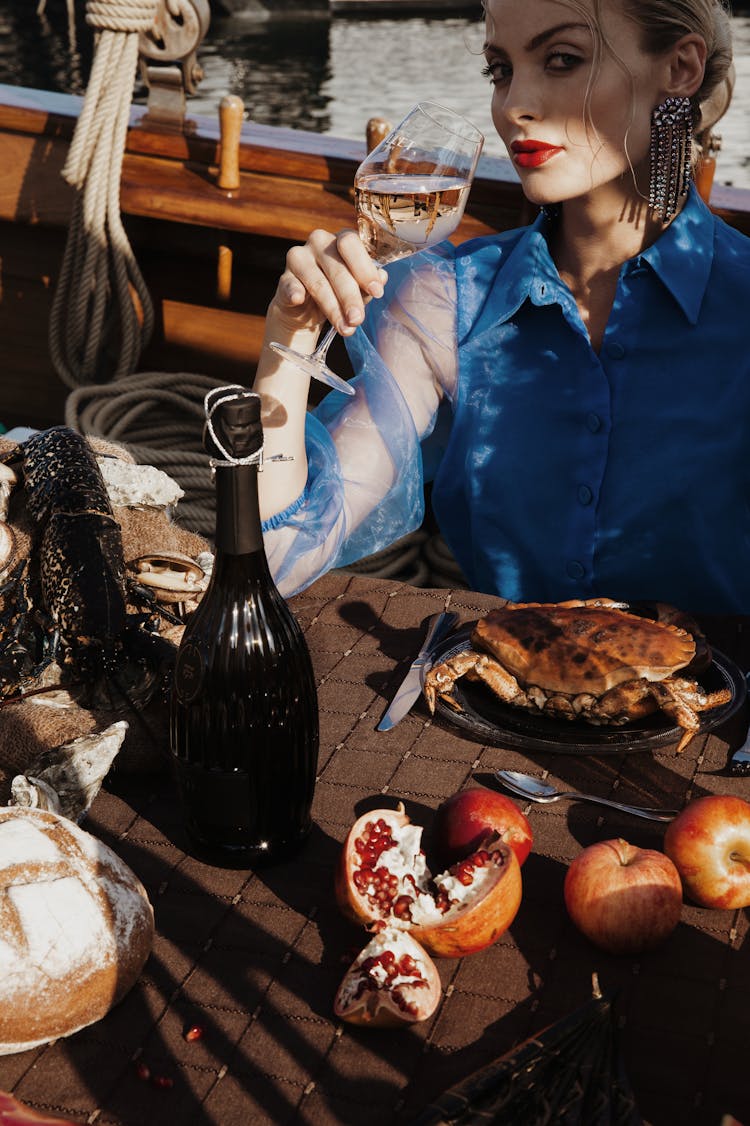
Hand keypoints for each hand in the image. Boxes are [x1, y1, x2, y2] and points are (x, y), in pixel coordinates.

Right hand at [268, 228, 387, 339]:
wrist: (307, 308)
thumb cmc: (338, 292)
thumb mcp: (357, 288)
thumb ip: (368, 284)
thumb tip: (382, 278)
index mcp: (341, 240)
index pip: (351, 244)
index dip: (365, 269)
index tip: (377, 292)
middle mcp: (319, 242)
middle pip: (337, 268)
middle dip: (350, 297)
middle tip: (358, 320)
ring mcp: (299, 258)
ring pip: (318, 282)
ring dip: (332, 308)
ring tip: (345, 329)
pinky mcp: (284, 278)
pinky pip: (289, 285)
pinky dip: (294, 291)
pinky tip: (298, 298)